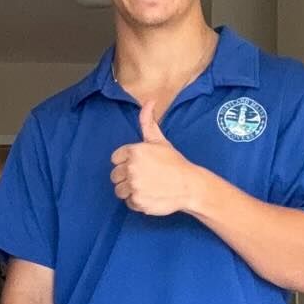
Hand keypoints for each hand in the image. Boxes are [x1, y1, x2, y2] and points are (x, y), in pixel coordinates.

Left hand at [110, 102, 201, 216]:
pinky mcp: (137, 201)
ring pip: (119, 190)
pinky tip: (149, 195)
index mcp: (134, 151)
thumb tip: (149, 101)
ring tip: (146, 186)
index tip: (140, 165)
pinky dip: (137, 201)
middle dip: (126, 177)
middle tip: (144, 177)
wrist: (189, 185)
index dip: (126, 162)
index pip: (115, 158)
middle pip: (115, 175)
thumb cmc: (174, 162)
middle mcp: (131, 168)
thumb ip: (148, 122)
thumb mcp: (160, 141)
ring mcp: (133, 186)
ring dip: (129, 190)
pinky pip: (128, 202)